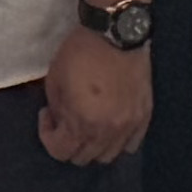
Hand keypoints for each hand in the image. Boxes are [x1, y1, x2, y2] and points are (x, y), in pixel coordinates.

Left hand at [36, 27, 153, 167]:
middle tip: (64, 119)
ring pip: (108, 156)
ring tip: (87, 125)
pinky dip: (117, 141)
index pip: (60, 152)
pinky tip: (109, 125)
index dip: (47, 136)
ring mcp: (130, 126)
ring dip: (93, 146)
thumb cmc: (80, 53)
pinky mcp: (144, 117)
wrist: (116, 33)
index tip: (47, 115)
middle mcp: (108, 132)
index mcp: (82, 123)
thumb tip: (60, 121)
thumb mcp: (54, 80)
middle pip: (84, 158)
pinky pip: (131, 145)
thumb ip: (57, 109)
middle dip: (68, 142)